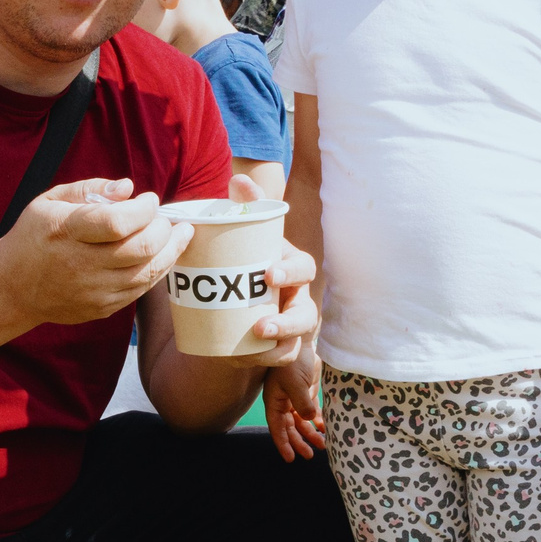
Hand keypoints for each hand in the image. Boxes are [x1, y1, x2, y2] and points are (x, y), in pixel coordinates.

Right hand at [0, 177, 191, 325]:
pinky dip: (156, 270)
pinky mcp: (101, 309)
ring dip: (171, 250)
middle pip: (141, 249)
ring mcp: (92, 291)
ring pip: (148, 272)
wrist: (11, 288)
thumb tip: (128, 188)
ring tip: (180, 234)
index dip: (144, 209)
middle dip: (164, 229)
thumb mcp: (50, 201)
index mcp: (66, 232)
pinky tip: (162, 255)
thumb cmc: (34, 236)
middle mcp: (80, 264)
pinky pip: (140, 290)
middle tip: (165, 217)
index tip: (148, 199)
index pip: (118, 222)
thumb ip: (90, 189)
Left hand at [220, 171, 315, 366]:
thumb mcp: (244, 232)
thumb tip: (239, 180)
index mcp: (291, 267)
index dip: (291, 272)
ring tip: (255, 348)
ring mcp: (290, 324)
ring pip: (298, 342)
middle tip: (261, 326)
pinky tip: (240, 358)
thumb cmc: (245, 256)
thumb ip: (245, 207)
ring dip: (280, 347)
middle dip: (288, 323)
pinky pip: (281, 359)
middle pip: (306, 315)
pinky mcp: (278, 346)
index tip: (268, 274)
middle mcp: (297, 297)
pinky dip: (264, 361)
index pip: (304, 268)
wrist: (234, 290)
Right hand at [263, 344, 324, 462]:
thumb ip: (302, 403)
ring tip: (322, 445)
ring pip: (301, 422)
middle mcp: (283, 402)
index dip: (283, 443)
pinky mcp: (307, 393)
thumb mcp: (295, 383)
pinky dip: (318, 421)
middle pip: (290, 428)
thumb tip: (309, 420)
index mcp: (275, 401)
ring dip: (310, 433)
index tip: (291, 459)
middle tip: (309, 456)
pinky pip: (311, 412)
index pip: (277, 427)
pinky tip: (325, 429)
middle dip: (299, 442)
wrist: (301, 342)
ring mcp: (295, 398)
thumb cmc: (292, 361)